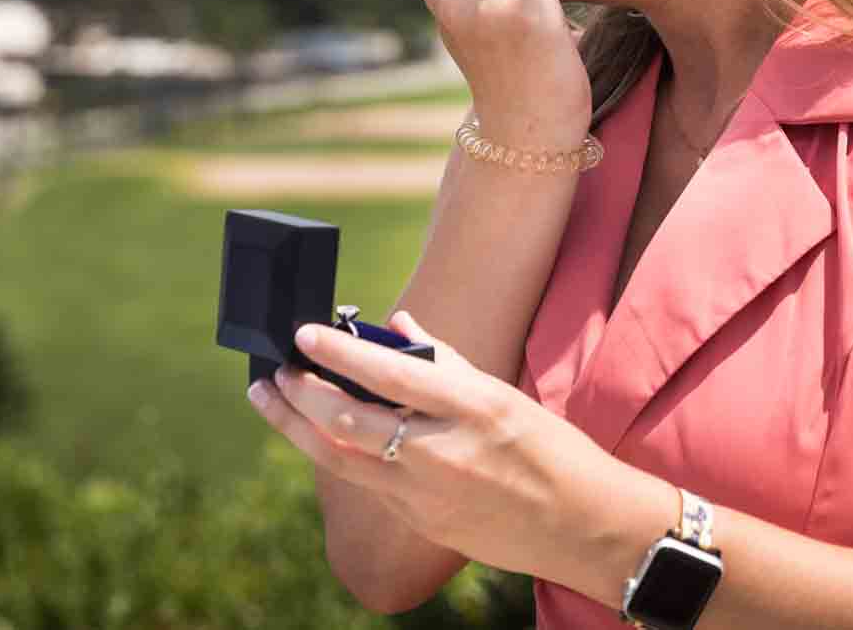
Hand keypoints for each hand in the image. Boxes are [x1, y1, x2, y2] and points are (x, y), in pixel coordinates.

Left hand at [248, 310, 650, 584]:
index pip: (390, 374)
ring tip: (270, 398)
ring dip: (296, 426)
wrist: (582, 526)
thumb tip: (397, 326)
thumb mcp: (503, 395)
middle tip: (275, 369)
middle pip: (349, 420)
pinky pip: (367, 483)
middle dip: (301, 391)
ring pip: (341, 458)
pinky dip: (336, 454)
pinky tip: (315, 435)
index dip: (339, 352)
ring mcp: (427, 495)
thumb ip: (445, 360)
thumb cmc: (550, 449)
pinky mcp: (422, 523)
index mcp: (472, 408)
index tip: (303, 333)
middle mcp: (443, 452)